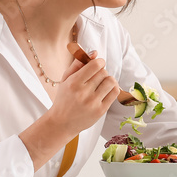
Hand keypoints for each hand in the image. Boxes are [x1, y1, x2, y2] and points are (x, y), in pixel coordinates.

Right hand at [21, 50, 118, 168]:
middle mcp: (84, 93)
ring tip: (102, 83)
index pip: (95, 65)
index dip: (99, 62)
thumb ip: (78, 64)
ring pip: (111, 81)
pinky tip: (105, 90)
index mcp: (74, 83)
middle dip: (102, 72)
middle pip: (104, 72)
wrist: (62, 123)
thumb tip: (95, 53)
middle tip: (96, 77)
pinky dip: (112, 89)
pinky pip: (115, 93)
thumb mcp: (66, 79)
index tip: (97, 65)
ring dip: (108, 80)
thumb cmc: (64, 98)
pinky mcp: (100, 111)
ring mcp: (93, 103)